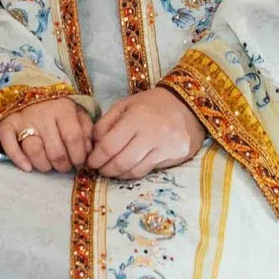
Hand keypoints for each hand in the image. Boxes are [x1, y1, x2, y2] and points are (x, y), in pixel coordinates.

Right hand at [0, 99, 92, 172]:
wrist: (27, 88)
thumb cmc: (56, 106)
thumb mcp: (76, 111)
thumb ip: (86, 129)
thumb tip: (89, 151)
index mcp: (62, 109)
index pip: (73, 138)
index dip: (79, 156)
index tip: (80, 164)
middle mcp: (42, 114)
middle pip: (55, 150)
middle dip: (63, 166)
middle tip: (64, 167)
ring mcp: (23, 119)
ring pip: (34, 150)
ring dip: (44, 165)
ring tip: (48, 166)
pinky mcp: (6, 124)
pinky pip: (9, 144)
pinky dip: (18, 158)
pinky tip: (27, 167)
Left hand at [86, 88, 207, 179]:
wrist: (187, 105)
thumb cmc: (150, 105)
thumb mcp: (124, 106)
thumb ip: (105, 124)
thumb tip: (93, 147)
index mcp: (137, 117)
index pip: (110, 146)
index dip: (96, 158)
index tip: (90, 162)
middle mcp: (153, 133)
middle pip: (121, 162)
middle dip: (106, 169)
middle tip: (99, 169)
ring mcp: (167, 146)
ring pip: (135, 171)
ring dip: (119, 174)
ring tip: (113, 169)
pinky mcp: (177, 156)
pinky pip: (149, 171)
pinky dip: (134, 172)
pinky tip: (130, 167)